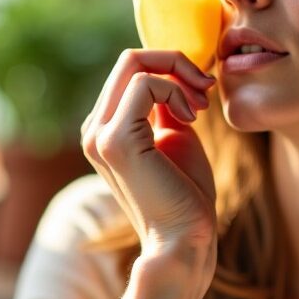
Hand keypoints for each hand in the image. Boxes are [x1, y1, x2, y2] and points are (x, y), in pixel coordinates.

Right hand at [80, 49, 218, 269]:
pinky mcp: (115, 140)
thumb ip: (165, 107)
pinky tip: (191, 117)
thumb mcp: (175, 137)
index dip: (170, 69)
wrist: (184, 240)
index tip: (201, 92)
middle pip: (129, 59)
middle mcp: (94, 129)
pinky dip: (175, 90)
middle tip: (205, 89)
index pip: (129, 70)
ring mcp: (99, 135)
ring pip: (134, 62)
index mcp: (104, 129)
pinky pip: (145, 84)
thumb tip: (170, 77)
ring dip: (178, 74)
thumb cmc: (186, 196)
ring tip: (200, 105)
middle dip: (175, 62)